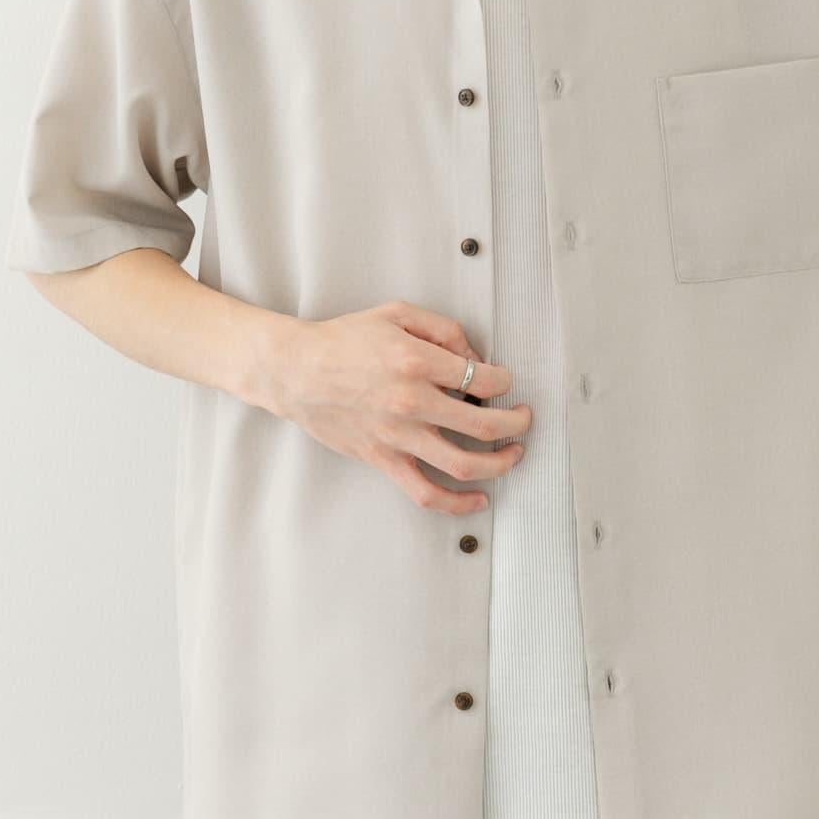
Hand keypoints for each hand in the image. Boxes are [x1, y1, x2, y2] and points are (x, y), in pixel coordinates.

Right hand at [270, 300, 532, 514]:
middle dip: (516, 423)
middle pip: (484, 425)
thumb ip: (443, 330)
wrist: (294, 370)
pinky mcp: (383, 459)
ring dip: (500, 463)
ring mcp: (398, 436)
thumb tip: (474, 358)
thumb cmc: (343, 340)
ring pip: (463, 464)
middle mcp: (412, 402)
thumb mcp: (397, 314)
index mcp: (417, 362)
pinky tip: (479, 500)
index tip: (505, 381)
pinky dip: (457, 503)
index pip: (484, 379)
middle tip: (524, 419)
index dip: (505, 381)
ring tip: (514, 454)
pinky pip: (425, 492)